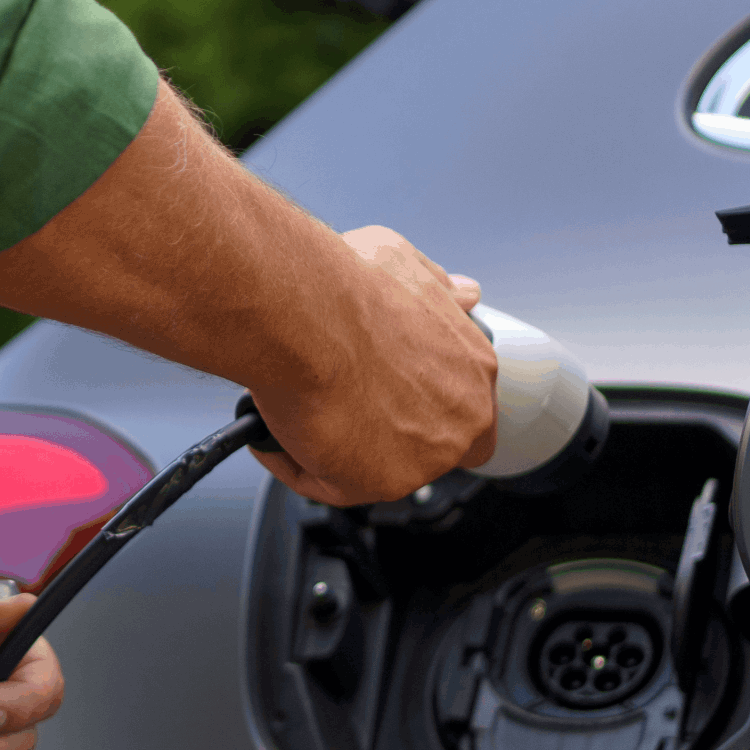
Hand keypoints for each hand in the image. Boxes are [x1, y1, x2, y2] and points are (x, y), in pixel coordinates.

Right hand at [246, 226, 497, 505]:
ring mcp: (423, 458)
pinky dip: (294, 462)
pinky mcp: (376, 485)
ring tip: (297, 410)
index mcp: (474, 367)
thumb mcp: (407, 264)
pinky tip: (275, 431)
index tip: (383, 393)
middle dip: (382, 433)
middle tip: (337, 406)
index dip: (421, 404)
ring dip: (336, 448)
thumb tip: (464, 294)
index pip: (465, 407)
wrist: (303, 312)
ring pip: (374, 468)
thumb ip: (441, 288)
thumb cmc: (346, 287)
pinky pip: (328, 485)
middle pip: (428, 449)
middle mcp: (461, 419)